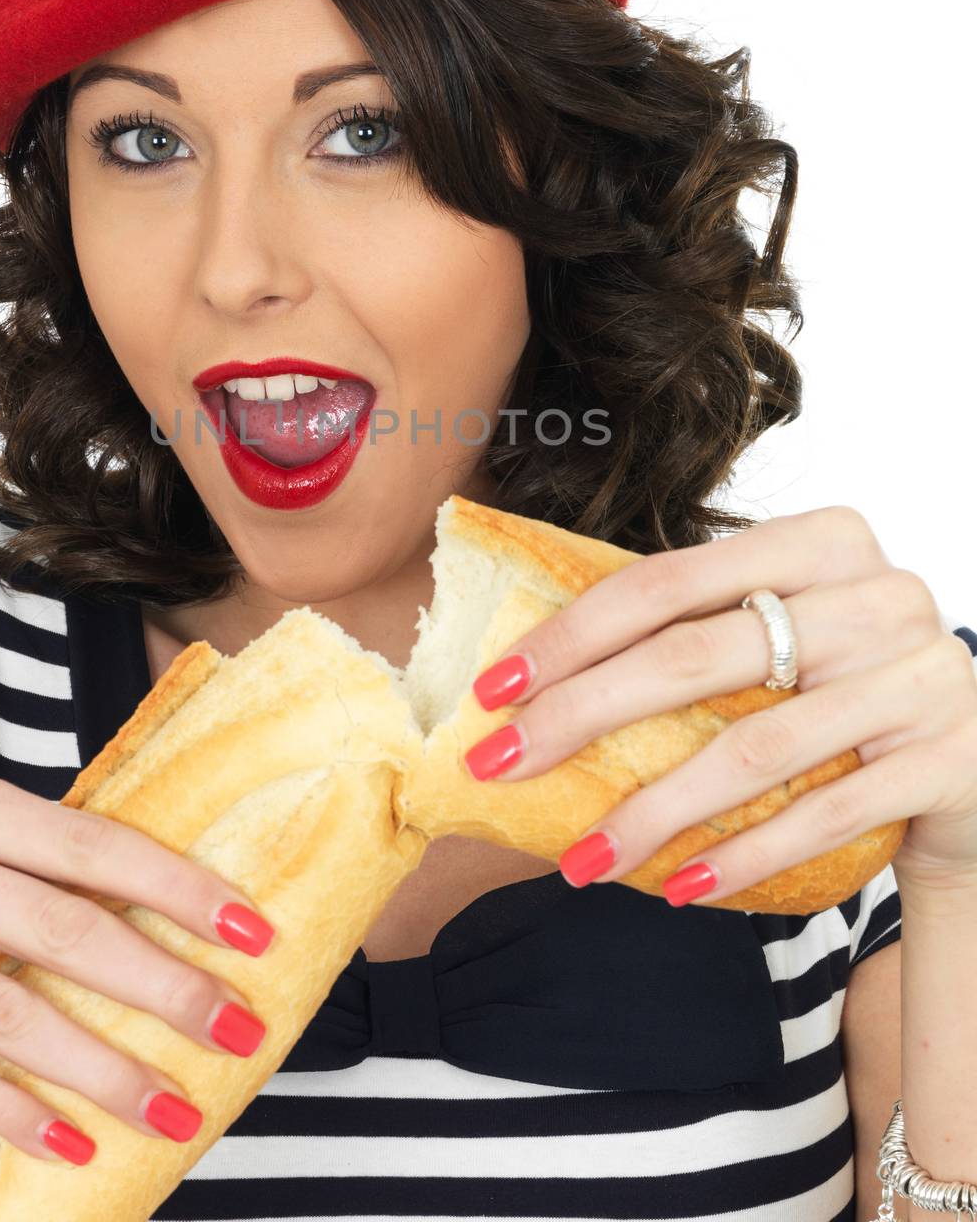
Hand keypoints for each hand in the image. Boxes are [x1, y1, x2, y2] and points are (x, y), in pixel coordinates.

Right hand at [0, 767, 275, 1168]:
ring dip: (101, 1068)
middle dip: (159, 985)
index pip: (86, 840)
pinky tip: (76, 1144)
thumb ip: (73, 889)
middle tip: (234, 1030)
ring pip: (3, 1007)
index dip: (177, 886)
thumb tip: (227, 924)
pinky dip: (13, 1111)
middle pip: (56, 924)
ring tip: (171, 1110)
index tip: (255, 932)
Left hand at [459, 505, 976, 905]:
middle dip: (582, 714)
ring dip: (654, 811)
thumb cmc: (845, 684)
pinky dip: (744, 856)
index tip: (494, 687)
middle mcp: (877, 593)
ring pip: (756, 747)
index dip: (572, 634)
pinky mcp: (948, 759)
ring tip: (583, 859)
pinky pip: (826, 817)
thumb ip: (694, 633)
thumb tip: (535, 684)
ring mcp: (921, 675)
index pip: (668, 582)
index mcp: (820, 540)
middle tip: (503, 764)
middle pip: (696, 656)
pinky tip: (678, 885)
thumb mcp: (786, 631)